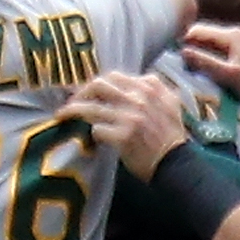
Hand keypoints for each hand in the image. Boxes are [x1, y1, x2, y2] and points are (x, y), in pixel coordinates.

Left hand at [66, 70, 190, 174]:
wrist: (177, 163)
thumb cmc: (171, 136)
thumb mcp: (170, 103)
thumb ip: (153, 89)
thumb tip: (132, 83)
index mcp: (151, 87)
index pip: (115, 76)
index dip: (98, 84)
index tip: (89, 92)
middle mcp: (139, 98)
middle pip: (98, 85)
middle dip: (80, 92)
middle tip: (71, 102)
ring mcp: (131, 117)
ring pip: (90, 107)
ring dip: (73, 110)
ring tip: (62, 115)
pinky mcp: (123, 136)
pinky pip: (96, 129)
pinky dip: (93, 133)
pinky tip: (93, 139)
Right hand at [179, 21, 239, 124]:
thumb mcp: (229, 76)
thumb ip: (205, 63)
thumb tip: (182, 52)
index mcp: (233, 36)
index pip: (198, 31)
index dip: (181, 41)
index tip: (166, 54)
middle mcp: (237, 35)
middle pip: (204, 37)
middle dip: (189, 48)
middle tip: (173, 64)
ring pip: (211, 46)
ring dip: (199, 55)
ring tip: (186, 70)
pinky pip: (220, 53)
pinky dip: (209, 60)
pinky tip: (203, 73)